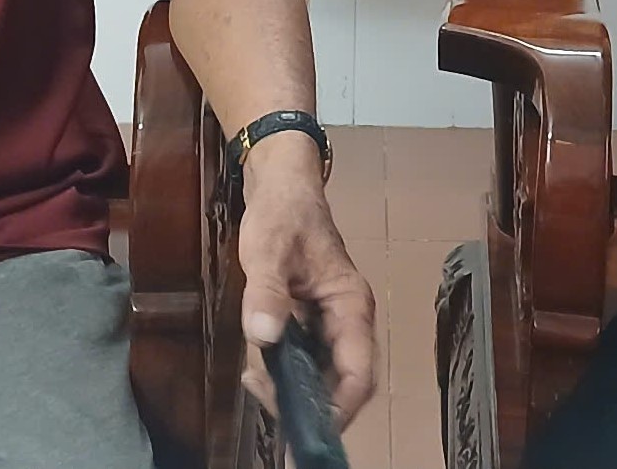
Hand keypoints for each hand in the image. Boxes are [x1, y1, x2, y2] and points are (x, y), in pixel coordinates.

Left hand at [235, 132, 377, 427]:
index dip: (339, 407)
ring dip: (297, 392)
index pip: (358, 372)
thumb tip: (264, 337)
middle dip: (312, 407)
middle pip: (342, 382)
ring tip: (258, 389)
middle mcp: (348, 320)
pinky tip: (259, 373)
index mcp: (350, 305)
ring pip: (324, 375)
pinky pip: (307, 360)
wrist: (282, 188)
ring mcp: (331, 323)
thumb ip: (266, 293)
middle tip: (273, 418)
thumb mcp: (268, 250)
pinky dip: (287, 374)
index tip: (308, 429)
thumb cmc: (282, 214)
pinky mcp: (312, 322)